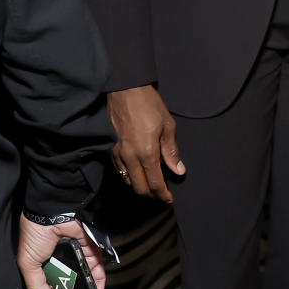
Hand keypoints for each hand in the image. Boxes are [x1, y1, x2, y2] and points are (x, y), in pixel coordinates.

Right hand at [17, 215, 106, 288]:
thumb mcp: (28, 264)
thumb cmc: (35, 236)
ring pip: (85, 284)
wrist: (52, 213)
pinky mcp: (92, 253)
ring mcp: (78, 260)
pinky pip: (97, 272)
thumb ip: (38, 287)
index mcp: (45, 268)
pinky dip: (97, 286)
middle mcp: (63, 265)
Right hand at [107, 84, 184, 202]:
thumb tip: (178, 170)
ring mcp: (118, 154)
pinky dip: (128, 176)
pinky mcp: (109, 149)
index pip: (154, 183)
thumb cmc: (148, 105)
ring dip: (138, 186)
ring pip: (126, 181)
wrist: (124, 90)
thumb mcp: (167, 126)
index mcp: (147, 152)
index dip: (162, 194)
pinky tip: (137, 172)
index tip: (169, 198)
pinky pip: (118, 170)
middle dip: (151, 195)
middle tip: (161, 194)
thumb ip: (171, 151)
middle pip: (139, 187)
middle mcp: (130, 157)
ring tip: (150, 185)